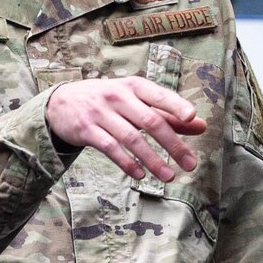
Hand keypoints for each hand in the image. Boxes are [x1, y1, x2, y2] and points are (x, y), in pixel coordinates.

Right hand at [46, 77, 203, 181]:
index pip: (159, 95)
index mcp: (134, 86)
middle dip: (172, 145)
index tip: (192, 118)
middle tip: (190, 164)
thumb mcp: (136, 101)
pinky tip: (140, 175)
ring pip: (132, 138)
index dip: (176, 106)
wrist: (62, 103)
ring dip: (153, 160)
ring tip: (169, 176)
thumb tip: (200, 125)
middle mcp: (118, 96)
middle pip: (150, 121)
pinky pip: (110, 148)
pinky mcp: (86, 130)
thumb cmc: (108, 102)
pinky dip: (127, 163)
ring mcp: (100, 113)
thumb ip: (168, 113)